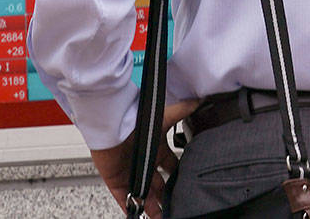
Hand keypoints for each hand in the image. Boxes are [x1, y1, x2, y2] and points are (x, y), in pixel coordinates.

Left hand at [90, 99, 200, 215]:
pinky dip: (133, 209)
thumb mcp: (164, 116)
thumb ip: (182, 111)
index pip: (171, 166)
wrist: (111, 124)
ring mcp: (131, 172)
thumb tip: (198, 102)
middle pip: (160, 184)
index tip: (187, 184)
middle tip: (177, 205)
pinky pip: (126, 200)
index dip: (179, 176)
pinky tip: (142, 216)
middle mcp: (145, 161)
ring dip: (155, 207)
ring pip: (146, 195)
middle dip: (168, 195)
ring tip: (164, 216)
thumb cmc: (135, 118)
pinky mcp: (117, 182)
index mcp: (157, 148)